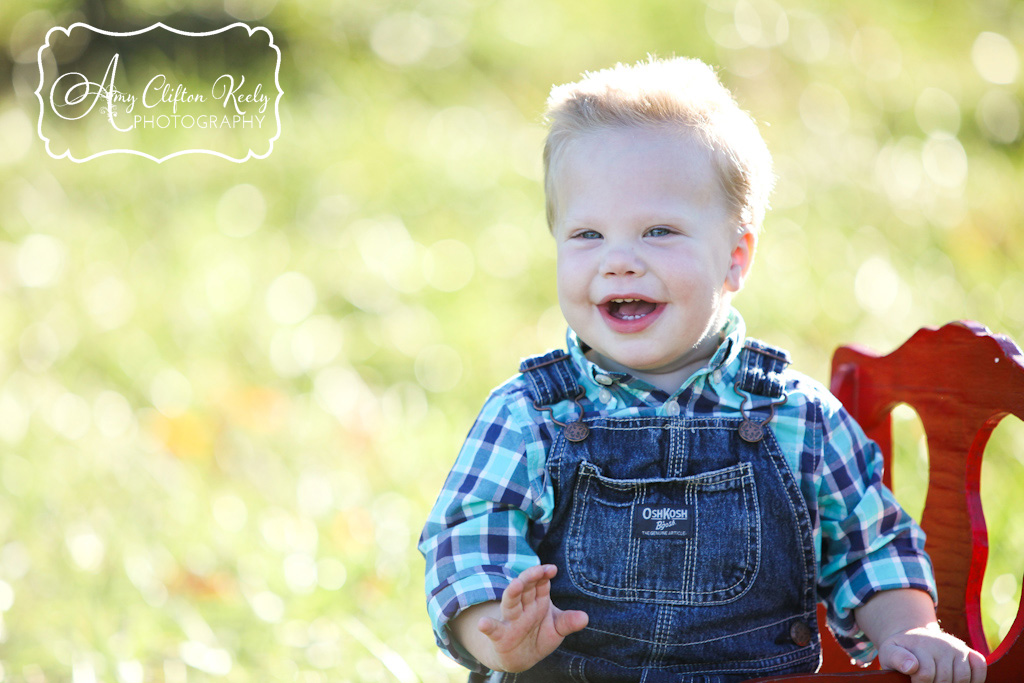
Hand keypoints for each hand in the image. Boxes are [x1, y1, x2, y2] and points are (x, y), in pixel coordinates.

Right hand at [455, 564, 588, 671]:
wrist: (522, 657)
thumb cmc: (540, 636)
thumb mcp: (557, 629)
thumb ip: (569, 622)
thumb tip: (585, 618)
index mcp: (537, 600)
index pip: (540, 583)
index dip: (544, 575)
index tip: (552, 569)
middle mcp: (523, 606)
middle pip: (526, 588)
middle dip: (530, 578)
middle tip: (537, 570)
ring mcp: (511, 619)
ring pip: (511, 602)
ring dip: (513, 593)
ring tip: (516, 585)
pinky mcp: (500, 635)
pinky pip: (494, 629)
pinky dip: (488, 626)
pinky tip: (482, 624)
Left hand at [877, 625, 986, 682]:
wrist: (913, 637)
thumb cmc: (901, 651)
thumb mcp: (889, 653)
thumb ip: (896, 658)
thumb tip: (912, 666)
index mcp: (920, 645)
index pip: (925, 674)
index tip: (913, 680)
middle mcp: (940, 644)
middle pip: (944, 679)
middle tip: (927, 681)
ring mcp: (956, 648)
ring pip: (963, 677)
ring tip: (939, 681)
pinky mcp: (968, 652)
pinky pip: (980, 666)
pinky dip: (976, 679)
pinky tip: (961, 682)